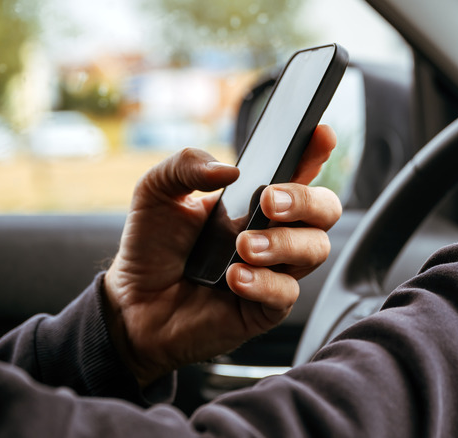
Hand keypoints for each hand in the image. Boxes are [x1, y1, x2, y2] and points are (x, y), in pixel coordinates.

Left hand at [103, 125, 341, 386]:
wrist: (131, 304)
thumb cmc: (151, 246)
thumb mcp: (156, 192)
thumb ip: (186, 165)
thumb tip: (230, 171)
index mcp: (256, 200)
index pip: (301, 170)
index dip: (317, 151)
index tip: (319, 134)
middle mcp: (274, 232)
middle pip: (326, 210)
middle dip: (306, 200)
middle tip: (268, 202)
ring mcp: (274, 270)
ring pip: (316, 250)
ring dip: (284, 243)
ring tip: (241, 246)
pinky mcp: (265, 308)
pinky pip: (286, 293)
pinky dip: (263, 283)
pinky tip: (233, 278)